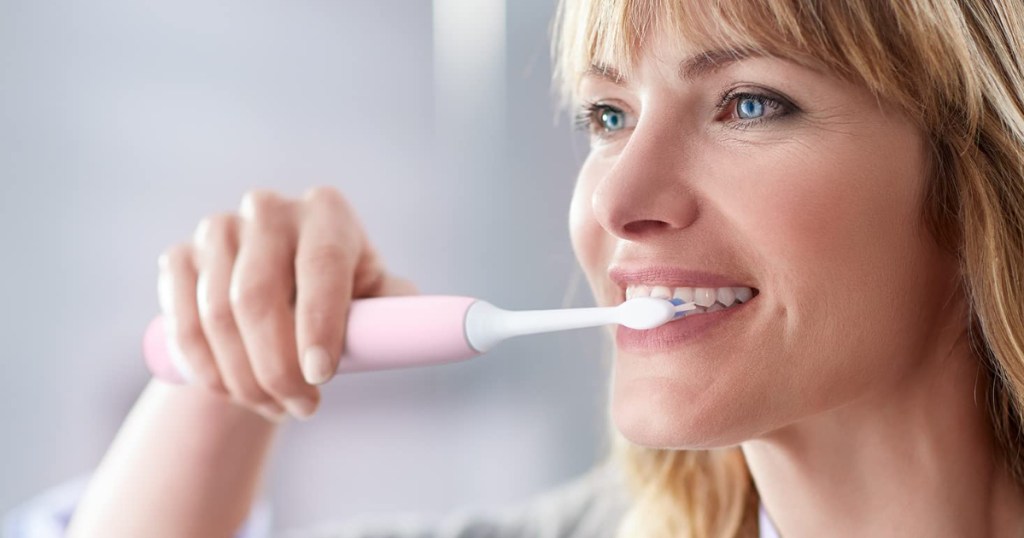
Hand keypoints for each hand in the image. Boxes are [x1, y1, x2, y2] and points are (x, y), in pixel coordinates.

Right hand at [156, 187, 416, 421]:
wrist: (277, 300)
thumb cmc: (340, 300)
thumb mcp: (375, 300)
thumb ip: (395, 309)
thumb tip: (414, 327)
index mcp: (327, 212)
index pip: (319, 265)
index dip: (319, 324)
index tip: (321, 376)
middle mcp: (268, 208)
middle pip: (256, 296)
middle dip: (278, 368)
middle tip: (302, 409)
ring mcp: (218, 229)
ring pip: (217, 317)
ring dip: (244, 378)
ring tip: (275, 407)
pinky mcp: (179, 256)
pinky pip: (182, 325)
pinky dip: (206, 370)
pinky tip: (232, 392)